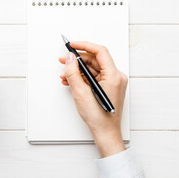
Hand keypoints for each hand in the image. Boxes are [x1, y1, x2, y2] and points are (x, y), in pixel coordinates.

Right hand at [59, 41, 127, 157]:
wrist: (105, 133)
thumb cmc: (98, 117)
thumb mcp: (80, 92)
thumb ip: (73, 72)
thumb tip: (69, 58)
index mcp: (113, 76)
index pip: (100, 51)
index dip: (84, 45)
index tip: (72, 45)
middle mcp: (115, 77)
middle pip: (95, 60)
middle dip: (77, 60)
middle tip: (63, 60)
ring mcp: (112, 83)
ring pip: (93, 69)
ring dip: (78, 70)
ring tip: (64, 75)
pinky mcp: (108, 88)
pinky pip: (94, 77)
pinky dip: (82, 78)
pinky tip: (71, 81)